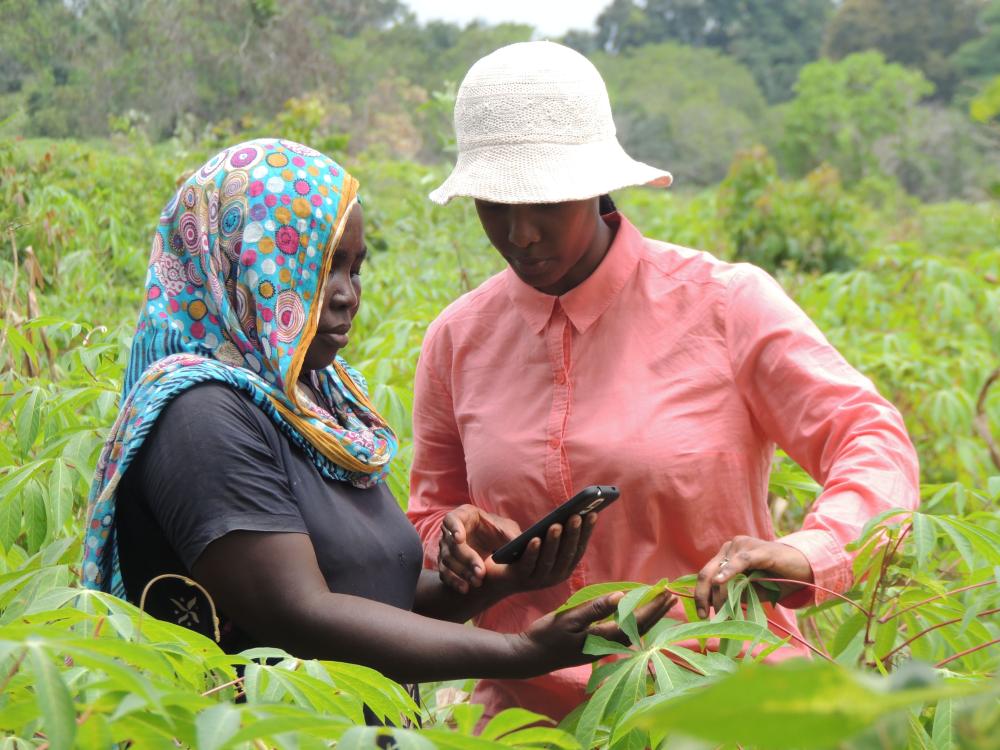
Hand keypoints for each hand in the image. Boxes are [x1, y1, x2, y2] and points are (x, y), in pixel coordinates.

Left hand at [438, 504, 596, 594]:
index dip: (586, 532)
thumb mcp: (543, 544)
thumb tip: (574, 512)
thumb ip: (557, 535)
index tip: (593, 514)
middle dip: (572, 534)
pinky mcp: (519, 579)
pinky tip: (535, 538)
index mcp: (563, 567)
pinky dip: (533, 551)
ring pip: (549, 560)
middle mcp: (554, 576)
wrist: (493, 576)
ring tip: (556, 524)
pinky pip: (528, 564)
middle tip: (576, 515)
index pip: (579, 549)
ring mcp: (537, 580)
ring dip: (553, 542)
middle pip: (567, 554)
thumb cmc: (521, 554)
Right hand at [510, 591, 675, 673]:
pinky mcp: (595, 646)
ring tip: (659, 603)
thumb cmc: (547, 636)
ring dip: (647, 616)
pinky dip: (632, 620)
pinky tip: (633, 614)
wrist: (530, 656)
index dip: (653, 607)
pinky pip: (622, 632)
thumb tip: (622, 596)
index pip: (636, 621)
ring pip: (632, 630)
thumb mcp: (570, 618)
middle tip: (671, 596)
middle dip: (656, 611)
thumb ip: (596, 608)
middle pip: (639, 627)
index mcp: (604, 638)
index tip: (667, 593)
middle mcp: (608, 646)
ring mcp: (602, 647)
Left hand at [694, 536, 813, 618]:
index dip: (700, 594)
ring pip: (723, 570)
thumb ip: (734, 594)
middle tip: (704, 616)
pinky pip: (741, 561)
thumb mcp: (751, 591)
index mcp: (727, 555)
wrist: (805, 570)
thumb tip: (715, 606)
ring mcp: (745, 546)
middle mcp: (732, 547)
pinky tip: (720, 581)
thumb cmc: (777, 580)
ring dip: (721, 593)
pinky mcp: (760, 550)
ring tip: (723, 611)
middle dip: (703, 595)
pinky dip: (729, 571)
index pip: (706, 574)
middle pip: (708, 572)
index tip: (700, 614)